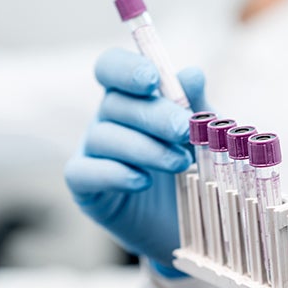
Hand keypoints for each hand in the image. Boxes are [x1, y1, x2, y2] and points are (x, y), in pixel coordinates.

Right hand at [64, 48, 206, 275]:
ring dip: (144, 148)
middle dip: (152, 115)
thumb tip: (191, 73)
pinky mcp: (86, 188)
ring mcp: (92, 152)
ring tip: (180, 164)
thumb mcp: (203, 134)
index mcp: (133, 96)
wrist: (191, 221)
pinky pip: (85, 172)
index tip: (152, 80)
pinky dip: (114, 174)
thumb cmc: (195, 167)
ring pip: (103, 137)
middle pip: (115, 103)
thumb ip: (197, 105)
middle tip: (184, 131)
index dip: (126, 68)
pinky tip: (143, 181)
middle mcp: (108, 119)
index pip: (112, 67)